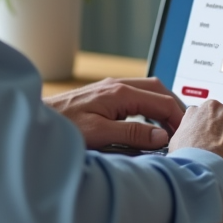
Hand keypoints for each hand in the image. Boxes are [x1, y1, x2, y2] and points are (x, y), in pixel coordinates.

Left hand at [44, 77, 184, 149]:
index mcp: (119, 92)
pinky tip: (147, 122)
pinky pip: (135, 96)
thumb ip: (132, 134)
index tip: (185, 135)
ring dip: (161, 106)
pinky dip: (148, 107)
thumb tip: (161, 136)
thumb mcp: (99, 134)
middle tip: (182, 128)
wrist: (38, 122)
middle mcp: (117, 86)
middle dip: (173, 107)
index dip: (177, 118)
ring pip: (147, 90)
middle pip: (157, 89)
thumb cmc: (63, 127)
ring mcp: (109, 89)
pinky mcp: (103, 96)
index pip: (161, 101)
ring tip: (169, 127)